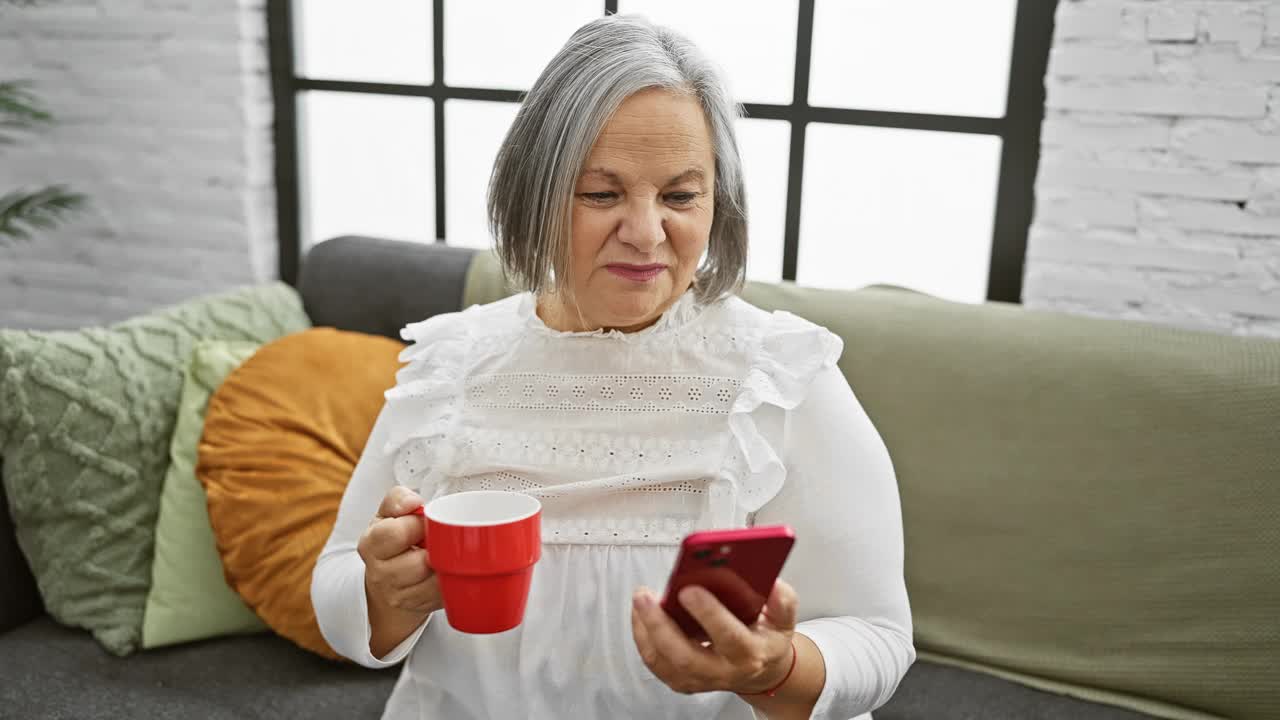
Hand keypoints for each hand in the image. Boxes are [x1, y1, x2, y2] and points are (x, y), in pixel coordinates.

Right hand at [358, 486, 440, 615]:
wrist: (387, 581)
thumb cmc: (392, 541)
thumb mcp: (388, 514)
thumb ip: (398, 499)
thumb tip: (413, 502)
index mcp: (371, 544)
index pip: (396, 534)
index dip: (418, 525)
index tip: (426, 522)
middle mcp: (380, 574)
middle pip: (419, 563)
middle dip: (436, 550)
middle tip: (440, 541)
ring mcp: (398, 596)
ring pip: (434, 583)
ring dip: (447, 567)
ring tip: (445, 556)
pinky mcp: (418, 608)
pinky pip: (443, 596)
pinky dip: (451, 582)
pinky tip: (449, 572)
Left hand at [631, 579, 798, 695]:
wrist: (760, 671)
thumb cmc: (765, 639)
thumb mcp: (783, 619)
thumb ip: (782, 601)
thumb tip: (772, 584)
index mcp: (750, 653)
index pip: (728, 637)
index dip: (708, 613)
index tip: (689, 589)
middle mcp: (724, 670)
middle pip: (686, 656)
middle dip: (661, 624)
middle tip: (646, 596)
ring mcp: (700, 679)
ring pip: (664, 662)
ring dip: (645, 630)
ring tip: (640, 600)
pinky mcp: (683, 680)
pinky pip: (656, 663)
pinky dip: (643, 638)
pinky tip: (640, 615)